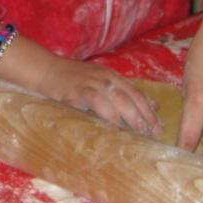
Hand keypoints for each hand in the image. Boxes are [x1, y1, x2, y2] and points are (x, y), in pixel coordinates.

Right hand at [0, 31, 159, 133]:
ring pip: (119, 99)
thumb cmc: (69, 80)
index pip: (136, 93)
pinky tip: (115, 126)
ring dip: (132, 117)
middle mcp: (106, 78)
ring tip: (140, 132)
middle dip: (145, 116)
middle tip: (153, 134)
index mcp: (111, 76)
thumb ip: (116, 93)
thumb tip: (139, 106)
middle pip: (132, 97)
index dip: (149, 110)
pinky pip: (98, 102)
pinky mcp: (78, 90)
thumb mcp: (95, 83)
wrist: (43, 69)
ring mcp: (92, 82)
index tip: (159, 126)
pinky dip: (108, 114)